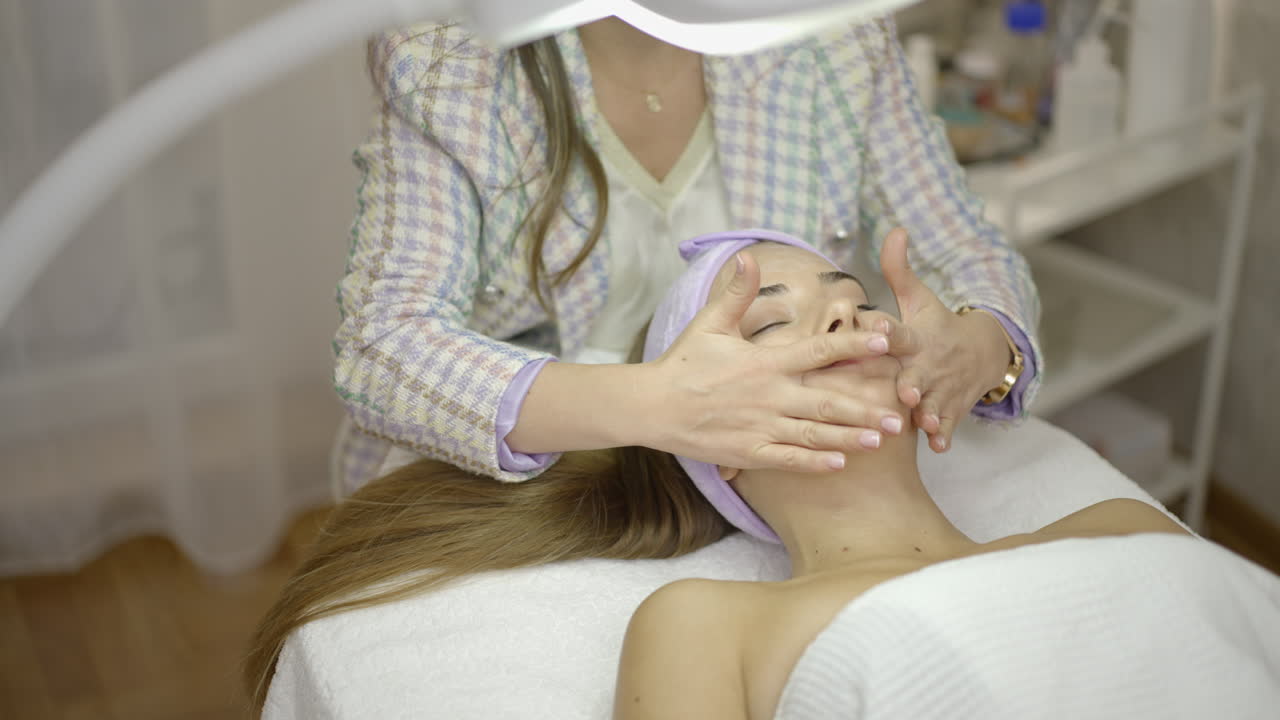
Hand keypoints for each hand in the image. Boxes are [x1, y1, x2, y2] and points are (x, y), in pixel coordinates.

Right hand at [641, 252, 903, 472]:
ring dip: (849, 437)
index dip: (854, 346)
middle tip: (898, 415)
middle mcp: (769, 395)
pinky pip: (787, 459)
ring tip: (880, 440)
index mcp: (765, 362)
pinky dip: (814, 462)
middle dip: (864, 408)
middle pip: (827, 402)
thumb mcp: (709, 322)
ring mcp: (760, 426)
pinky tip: (839, 462)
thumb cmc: (682, 363)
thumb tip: (747, 256)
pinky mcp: (748, 452)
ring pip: (814, 434)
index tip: (885, 343)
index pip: (818, 351)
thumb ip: (736, 293)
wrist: (651, 406)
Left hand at [875, 228, 1010, 452]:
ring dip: (931, 413)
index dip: (889, 331)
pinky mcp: (952, 409)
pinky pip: (949, 425)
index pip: (901, 332)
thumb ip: (900, 269)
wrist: (984, 352)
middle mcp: (930, 364)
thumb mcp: (920, 298)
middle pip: (921, 374)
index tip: (878, 328)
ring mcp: (943, 388)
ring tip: (925, 422)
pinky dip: (945, 435)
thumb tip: (894, 229)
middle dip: (915, 382)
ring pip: (936, 403)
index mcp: (917, 337)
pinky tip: (939, 446)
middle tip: (908, 391)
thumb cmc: (936, 325)